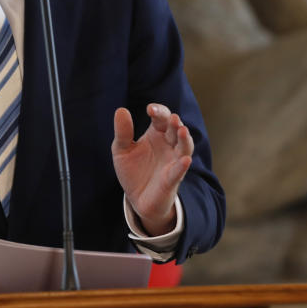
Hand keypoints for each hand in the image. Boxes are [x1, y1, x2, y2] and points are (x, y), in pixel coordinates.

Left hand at [112, 103, 193, 235]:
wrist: (137, 198)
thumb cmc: (133, 170)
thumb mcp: (121, 150)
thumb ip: (122, 132)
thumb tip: (121, 110)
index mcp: (156, 133)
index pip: (161, 117)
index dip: (159, 111)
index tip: (150, 109)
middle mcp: (169, 144)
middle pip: (175, 129)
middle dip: (174, 122)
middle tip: (171, 117)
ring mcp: (173, 161)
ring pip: (184, 147)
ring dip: (184, 139)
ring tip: (182, 130)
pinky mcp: (172, 179)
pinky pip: (179, 171)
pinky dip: (183, 165)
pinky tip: (185, 160)